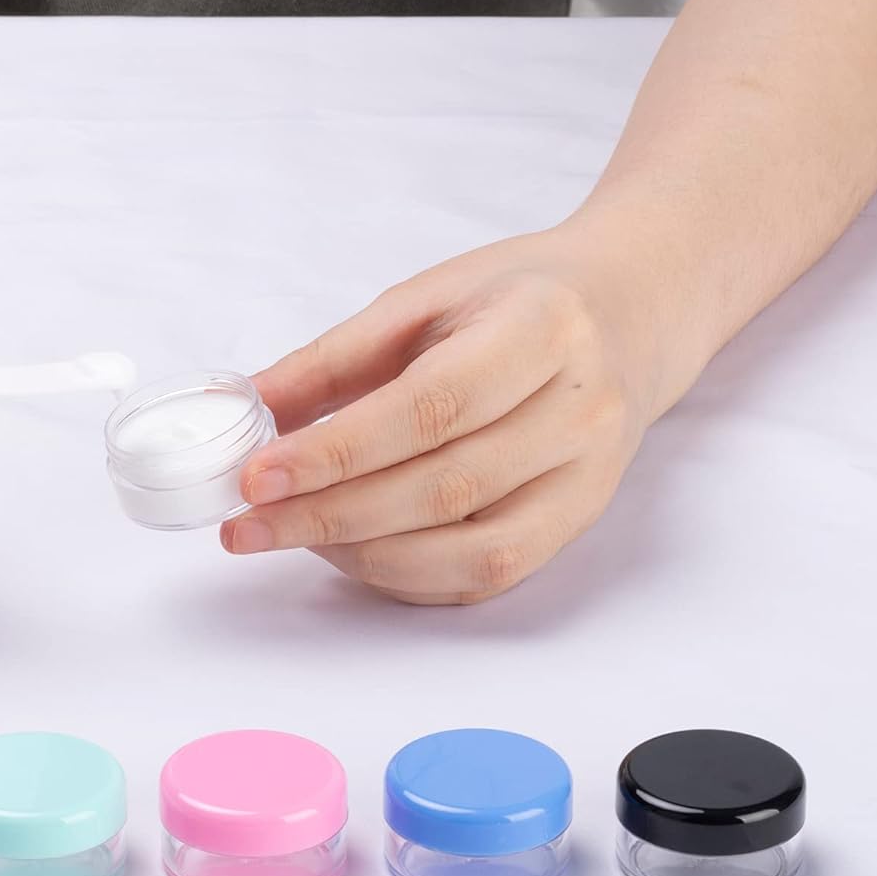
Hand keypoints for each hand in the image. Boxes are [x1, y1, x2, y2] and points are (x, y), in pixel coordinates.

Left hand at [223, 224, 671, 603]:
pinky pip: (484, 578)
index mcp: (543, 331)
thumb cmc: (517, 299)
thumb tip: (244, 409)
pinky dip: (405, 576)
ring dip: (362, 555)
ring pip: (468, 551)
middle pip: (444, 488)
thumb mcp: (425, 298)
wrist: (632, 312)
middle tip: (246, 524)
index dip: (336, 452)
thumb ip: (335, 358)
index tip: (256, 475)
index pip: (430, 409)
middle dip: (328, 516)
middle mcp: (581, 412)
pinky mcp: (577, 525)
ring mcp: (588, 480)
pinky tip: (348, 552)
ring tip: (288, 536)